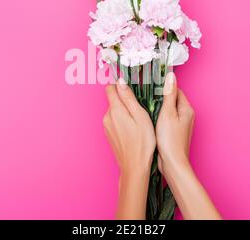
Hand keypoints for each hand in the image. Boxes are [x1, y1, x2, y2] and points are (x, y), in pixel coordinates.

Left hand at [104, 78, 155, 219]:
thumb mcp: (141, 117)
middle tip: (140, 105)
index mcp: (115, 110)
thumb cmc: (142, 143)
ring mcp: (107, 127)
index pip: (111, 89)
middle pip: (114, 99)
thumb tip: (121, 81)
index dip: (119, 84)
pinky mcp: (109, 135)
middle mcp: (107, 117)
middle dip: (125, 99)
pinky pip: (115, 121)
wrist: (134, 167)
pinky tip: (134, 129)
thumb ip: (129, 98)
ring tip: (139, 119)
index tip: (129, 85)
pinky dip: (123, 121)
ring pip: (115, 111)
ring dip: (125, 111)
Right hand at [155, 72, 220, 219]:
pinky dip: (159, 118)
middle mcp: (186, 115)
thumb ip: (168, 94)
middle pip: (172, 100)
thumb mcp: (167, 113)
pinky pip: (167, 120)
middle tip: (146, 97)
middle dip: (160, 97)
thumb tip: (171, 76)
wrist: (172, 163)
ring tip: (147, 108)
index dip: (164, 87)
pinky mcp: (175, 132)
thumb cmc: (170, 140)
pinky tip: (150, 120)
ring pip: (169, 110)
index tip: (151, 86)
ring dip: (159, 108)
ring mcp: (181, 124)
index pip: (176, 90)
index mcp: (186, 109)